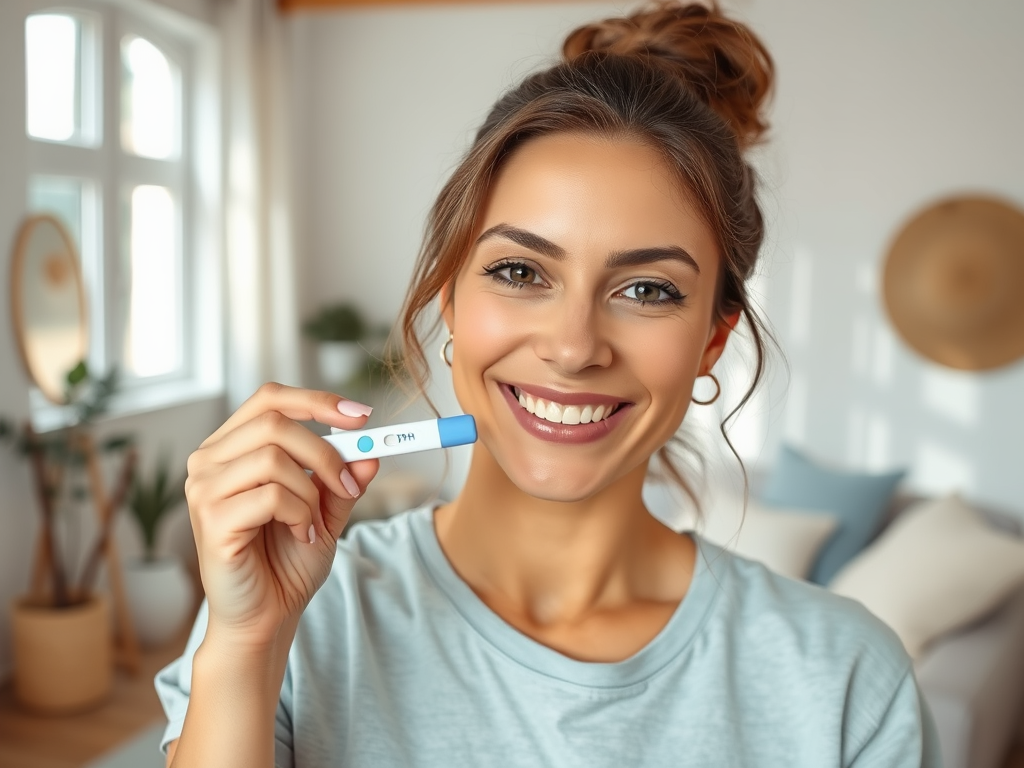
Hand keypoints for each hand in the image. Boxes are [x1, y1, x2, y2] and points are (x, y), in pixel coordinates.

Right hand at [184, 383, 377, 646]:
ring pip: (274, 459)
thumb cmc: (287, 560)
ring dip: (311, 493)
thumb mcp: (326, 510)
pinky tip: (301, 535)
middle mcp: (209, 461)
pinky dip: (300, 515)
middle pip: (274, 423)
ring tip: (314, 523)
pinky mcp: (211, 520)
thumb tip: (371, 450)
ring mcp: (204, 489)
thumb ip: (343, 478)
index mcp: (231, 448)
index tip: (363, 416)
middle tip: (347, 486)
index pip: (270, 399)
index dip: (317, 401)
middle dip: (325, 452)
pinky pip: (271, 496)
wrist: (267, 616)